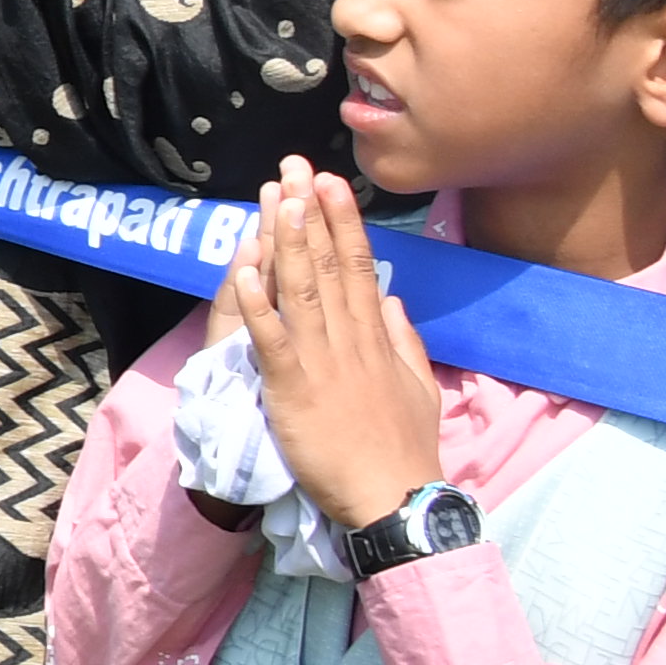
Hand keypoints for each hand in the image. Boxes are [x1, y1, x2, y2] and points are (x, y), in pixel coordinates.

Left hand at [224, 162, 444, 530]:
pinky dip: (259, 305)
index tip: (330, 184)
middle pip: (328, 266)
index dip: (342, 223)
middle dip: (312, 214)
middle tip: (298, 167)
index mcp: (376, 338)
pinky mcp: (294, 389)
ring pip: (302, 291)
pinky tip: (247, 272)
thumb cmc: (403, 448)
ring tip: (277, 198)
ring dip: (288, 242)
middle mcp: (350, 340)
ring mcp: (321, 362)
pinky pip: (272, 340)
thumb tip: (392, 300)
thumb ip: (403, 340)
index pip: (357, 267)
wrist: (394, 498)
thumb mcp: (418, 387)